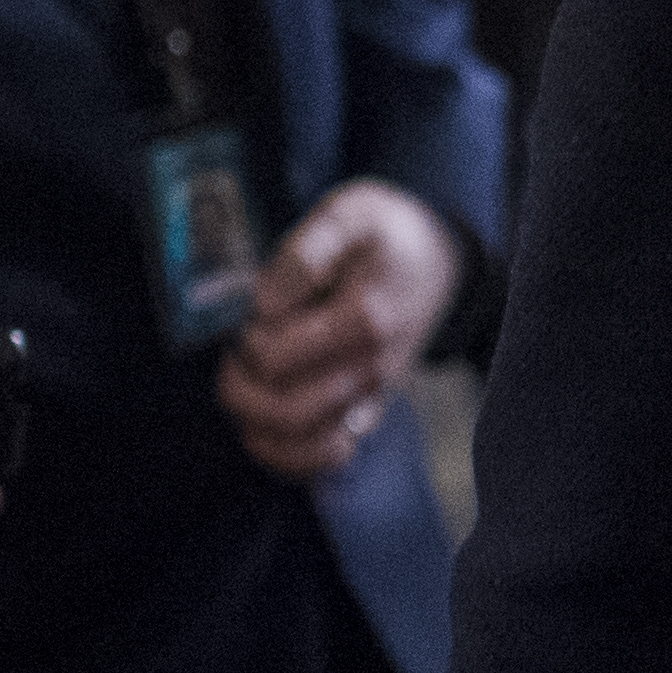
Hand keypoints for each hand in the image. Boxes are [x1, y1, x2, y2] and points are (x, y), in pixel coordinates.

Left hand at [215, 181, 459, 480]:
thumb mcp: (347, 213)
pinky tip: (263, 429)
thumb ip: (303, 253)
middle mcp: (372, 369)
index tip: (252, 314)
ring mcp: (372, 396)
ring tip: (248, 387)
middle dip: (240, 387)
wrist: (435, 260)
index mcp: (365, 320)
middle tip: (236, 352)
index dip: (245, 340)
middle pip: (286, 411)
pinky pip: (325, 459)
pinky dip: (286, 455)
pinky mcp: (367, 412)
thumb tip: (265, 303)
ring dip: (257, 424)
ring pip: (303, 446)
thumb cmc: (384, 235)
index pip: (278, 359)